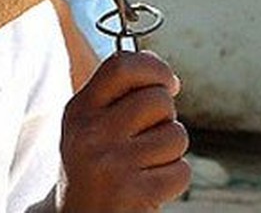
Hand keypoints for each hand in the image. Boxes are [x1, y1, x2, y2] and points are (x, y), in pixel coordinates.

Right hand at [58, 50, 189, 212]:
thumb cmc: (94, 168)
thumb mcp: (91, 126)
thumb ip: (120, 94)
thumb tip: (165, 74)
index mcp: (79, 111)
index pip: (121, 67)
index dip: (154, 68)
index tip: (168, 83)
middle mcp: (91, 134)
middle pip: (159, 100)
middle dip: (166, 116)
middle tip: (149, 136)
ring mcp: (111, 164)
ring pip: (175, 136)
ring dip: (171, 151)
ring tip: (147, 164)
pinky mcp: (133, 194)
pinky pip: (181, 170)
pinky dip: (174, 179)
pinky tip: (150, 186)